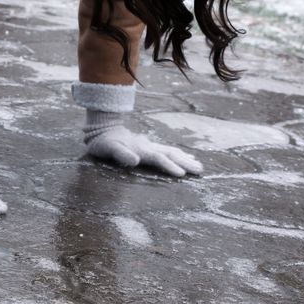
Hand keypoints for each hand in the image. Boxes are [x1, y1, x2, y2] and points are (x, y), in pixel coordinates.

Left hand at [83, 110, 202, 176]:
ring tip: (199, 166)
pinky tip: (187, 157)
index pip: (158, 158)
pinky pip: (168, 150)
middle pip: (170, 154)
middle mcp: (148, 147)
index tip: (182, 174)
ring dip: (185, 159)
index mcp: (141, 149)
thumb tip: (136, 160)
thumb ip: (121, 154)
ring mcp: (150, 145)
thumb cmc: (103, 143)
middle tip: (200, 170)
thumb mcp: (108, 148)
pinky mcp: (149, 146)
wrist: (102, 129)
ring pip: (172, 151)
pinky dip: (180, 154)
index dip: (170, 166)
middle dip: (185, 162)